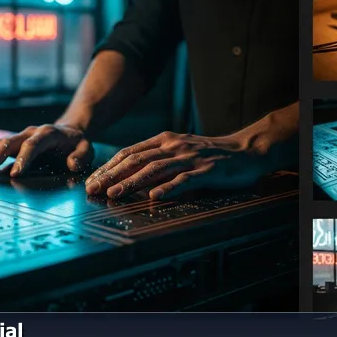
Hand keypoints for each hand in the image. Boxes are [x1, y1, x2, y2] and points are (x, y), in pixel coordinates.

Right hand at [0, 124, 92, 176]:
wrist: (69, 131)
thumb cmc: (77, 144)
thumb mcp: (86, 149)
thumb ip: (81, 156)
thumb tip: (71, 164)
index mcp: (49, 133)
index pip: (33, 144)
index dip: (23, 158)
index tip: (15, 174)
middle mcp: (32, 132)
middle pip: (10, 142)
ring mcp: (21, 136)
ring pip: (0, 143)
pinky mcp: (15, 142)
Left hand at [84, 131, 264, 199]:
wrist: (245, 151)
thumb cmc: (209, 155)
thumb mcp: (178, 151)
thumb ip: (156, 160)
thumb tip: (127, 177)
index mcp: (164, 140)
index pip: (129, 153)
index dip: (108, 167)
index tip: (91, 181)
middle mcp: (174, 146)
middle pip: (136, 160)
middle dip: (112, 175)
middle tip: (93, 189)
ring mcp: (190, 158)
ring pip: (155, 169)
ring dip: (132, 182)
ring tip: (114, 194)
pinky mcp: (206, 171)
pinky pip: (184, 179)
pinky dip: (168, 187)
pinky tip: (154, 196)